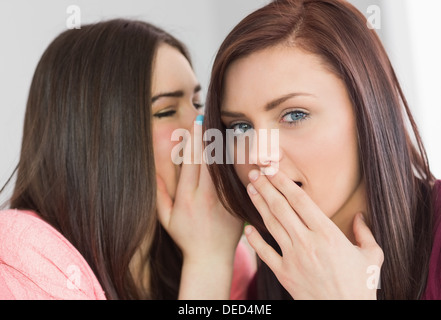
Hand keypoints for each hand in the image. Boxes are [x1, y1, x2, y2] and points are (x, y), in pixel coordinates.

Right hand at [156, 121, 243, 298]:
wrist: (211, 257)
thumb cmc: (185, 237)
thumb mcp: (166, 218)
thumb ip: (160, 194)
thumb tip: (154, 172)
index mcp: (187, 197)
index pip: (190, 161)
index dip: (192, 139)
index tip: (193, 123)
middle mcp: (206, 195)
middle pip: (207, 158)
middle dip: (205, 136)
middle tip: (206, 116)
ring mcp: (223, 199)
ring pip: (222, 165)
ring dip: (220, 145)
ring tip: (219, 126)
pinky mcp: (236, 203)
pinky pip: (234, 179)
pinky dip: (232, 162)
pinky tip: (232, 147)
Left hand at [245, 169, 383, 299]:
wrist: (346, 313)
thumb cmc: (361, 286)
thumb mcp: (372, 256)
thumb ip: (365, 233)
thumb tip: (360, 217)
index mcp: (328, 234)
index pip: (300, 201)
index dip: (284, 182)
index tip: (273, 170)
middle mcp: (307, 242)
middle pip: (281, 208)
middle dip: (266, 187)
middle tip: (254, 173)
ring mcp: (293, 258)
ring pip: (271, 225)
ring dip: (259, 205)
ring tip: (250, 189)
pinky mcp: (285, 274)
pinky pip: (265, 253)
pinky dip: (254, 240)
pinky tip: (247, 229)